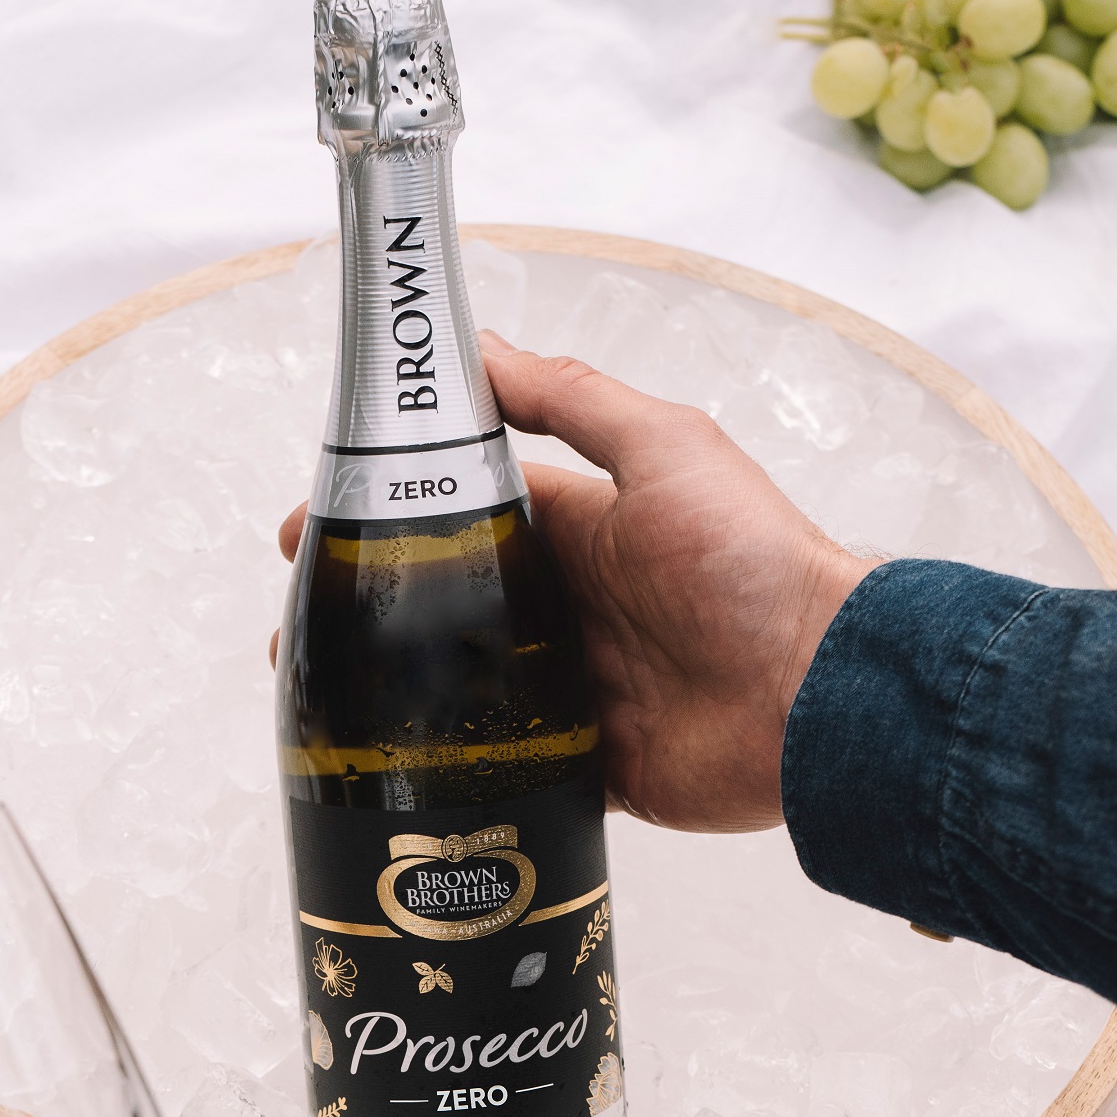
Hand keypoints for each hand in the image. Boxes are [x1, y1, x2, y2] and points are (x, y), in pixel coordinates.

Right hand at [271, 341, 867, 831]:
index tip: (308, 526)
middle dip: (371, 614)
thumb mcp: (664, 447)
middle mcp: (572, 606)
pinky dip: (451, 764)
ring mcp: (576, 687)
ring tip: (317, 707)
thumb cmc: (756, 562)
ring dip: (391, 697)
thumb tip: (485, 350)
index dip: (386, 513)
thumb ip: (572, 401)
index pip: (461, 510)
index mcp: (582, 528)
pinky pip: (505, 764)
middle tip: (300, 628)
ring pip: (460, 690)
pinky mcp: (587, 760)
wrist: (817, 694)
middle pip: (446, 604)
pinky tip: (390, 766)